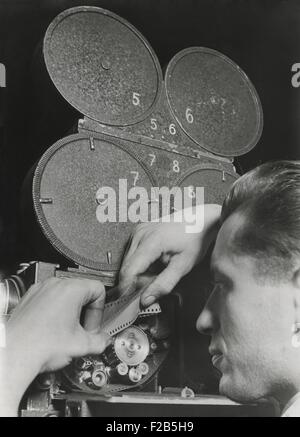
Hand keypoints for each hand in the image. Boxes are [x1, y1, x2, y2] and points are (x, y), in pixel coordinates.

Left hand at [1, 277, 110, 415]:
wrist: (14, 354)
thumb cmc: (40, 345)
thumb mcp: (81, 345)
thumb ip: (100, 341)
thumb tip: (104, 340)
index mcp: (71, 289)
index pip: (98, 289)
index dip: (99, 311)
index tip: (92, 326)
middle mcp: (55, 284)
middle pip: (82, 291)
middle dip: (85, 313)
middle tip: (81, 331)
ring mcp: (40, 290)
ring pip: (65, 295)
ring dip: (70, 312)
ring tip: (65, 332)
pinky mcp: (29, 298)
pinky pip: (49, 298)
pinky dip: (54, 312)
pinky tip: (52, 330)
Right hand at [119, 204, 220, 305]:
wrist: (200, 220)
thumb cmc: (195, 240)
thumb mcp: (182, 267)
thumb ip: (163, 285)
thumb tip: (145, 300)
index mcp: (151, 241)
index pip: (129, 270)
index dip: (127, 289)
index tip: (133, 302)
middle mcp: (140, 233)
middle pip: (126, 267)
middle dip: (136, 282)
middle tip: (152, 287)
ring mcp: (138, 230)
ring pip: (128, 261)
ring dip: (138, 273)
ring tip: (158, 272)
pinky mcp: (139, 230)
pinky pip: (132, 252)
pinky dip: (140, 263)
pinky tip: (155, 263)